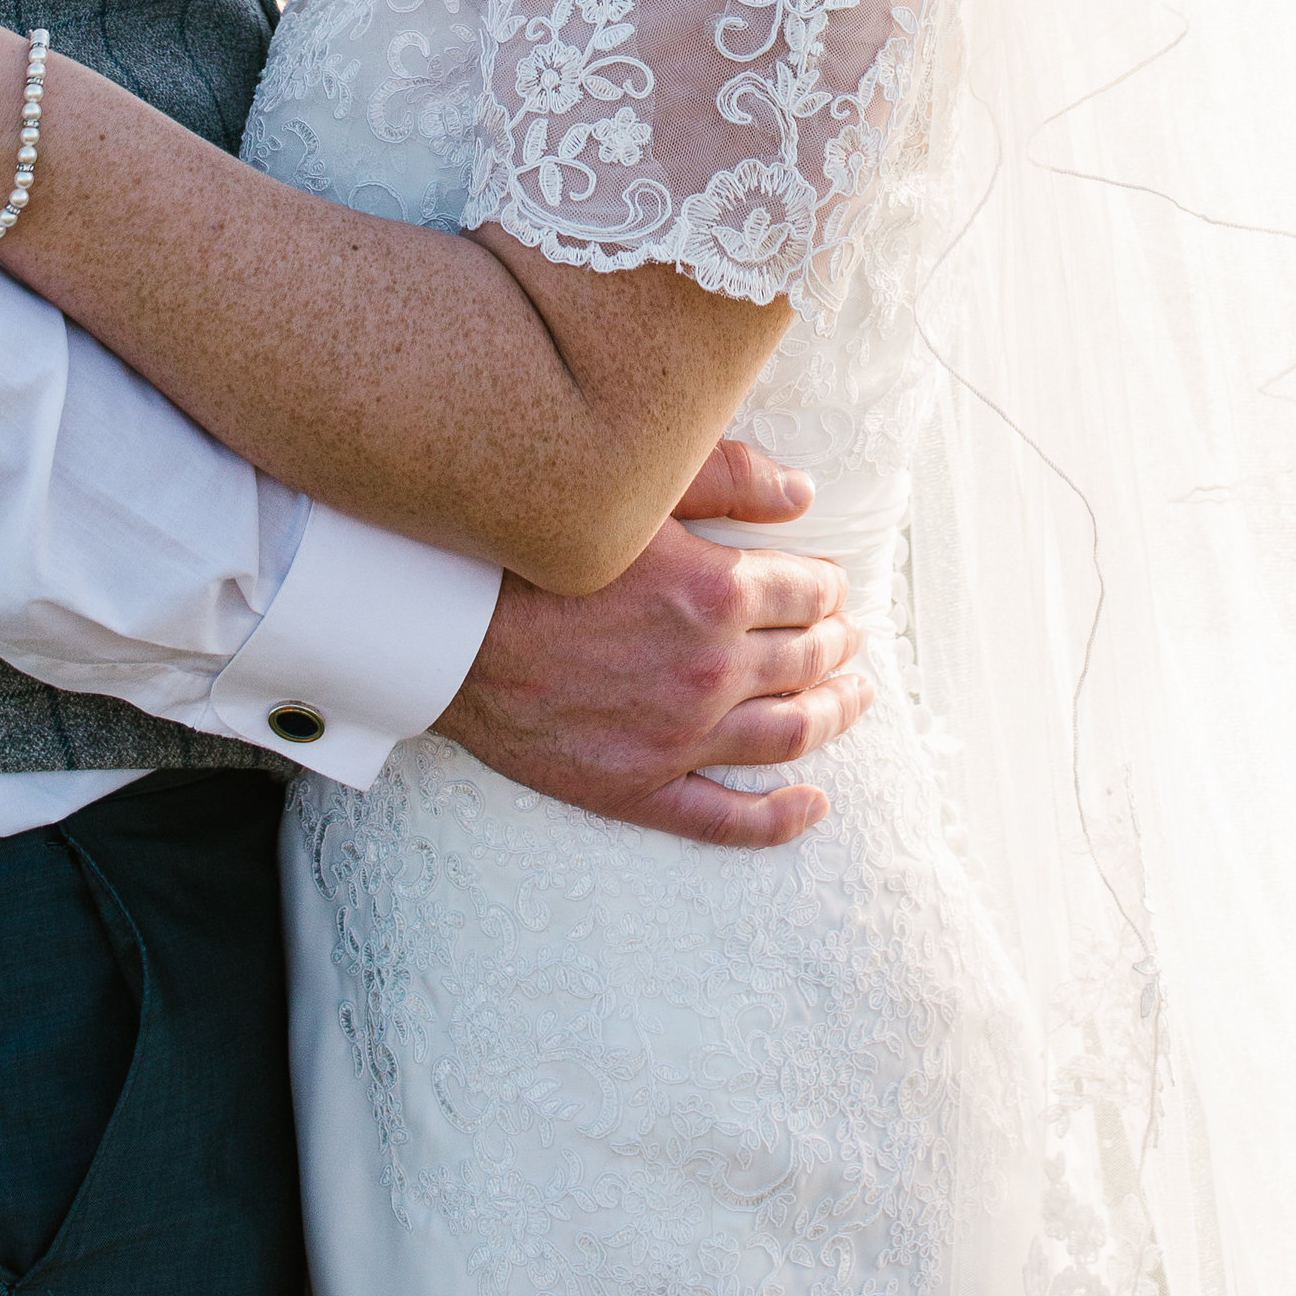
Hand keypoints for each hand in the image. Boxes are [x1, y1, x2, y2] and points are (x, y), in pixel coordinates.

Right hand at [433, 440, 871, 850]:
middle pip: (807, 660)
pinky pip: (728, 818)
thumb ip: (726, 478)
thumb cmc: (530, 550)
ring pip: (788, 734)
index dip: (828, 585)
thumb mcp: (631, 493)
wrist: (443, 631)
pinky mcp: (639, 788)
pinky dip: (780, 816)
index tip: (829, 583)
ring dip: (833, 715)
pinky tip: (810, 804)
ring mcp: (678, 738)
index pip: (808, 592)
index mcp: (714, 593)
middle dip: (837, 643)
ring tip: (852, 698)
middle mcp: (709, 670)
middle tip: (846, 635)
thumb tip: (804, 494)